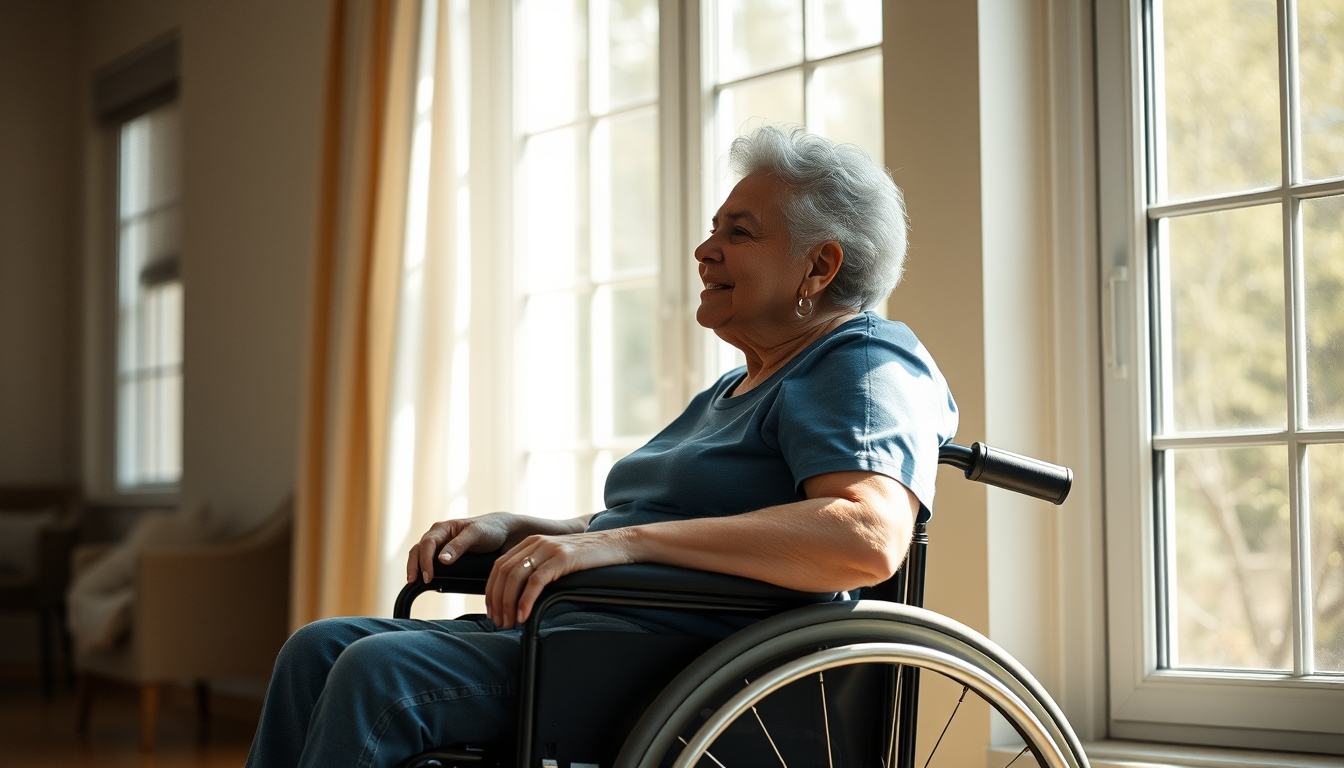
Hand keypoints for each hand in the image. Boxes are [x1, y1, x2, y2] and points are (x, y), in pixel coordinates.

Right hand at [406, 512, 525, 584]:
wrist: (504, 533)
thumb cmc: (490, 529)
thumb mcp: (476, 534)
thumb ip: (459, 545)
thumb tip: (441, 560)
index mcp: (443, 528)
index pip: (427, 544)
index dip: (425, 560)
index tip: (428, 576)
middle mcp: (439, 536)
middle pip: (418, 549)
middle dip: (414, 565)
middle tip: (414, 581)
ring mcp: (441, 546)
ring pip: (420, 555)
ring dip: (415, 567)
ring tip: (414, 582)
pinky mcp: (446, 555)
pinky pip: (430, 561)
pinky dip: (424, 569)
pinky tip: (425, 580)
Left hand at [485, 529, 636, 628]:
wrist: (617, 544)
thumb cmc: (589, 557)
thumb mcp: (557, 559)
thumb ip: (539, 568)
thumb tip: (520, 596)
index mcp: (531, 542)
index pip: (499, 566)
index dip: (492, 590)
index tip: (493, 611)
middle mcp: (536, 542)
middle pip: (503, 572)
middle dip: (497, 600)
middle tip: (499, 621)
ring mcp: (549, 548)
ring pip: (515, 576)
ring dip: (508, 603)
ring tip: (510, 622)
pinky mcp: (562, 557)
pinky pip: (536, 581)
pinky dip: (525, 600)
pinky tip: (524, 615)